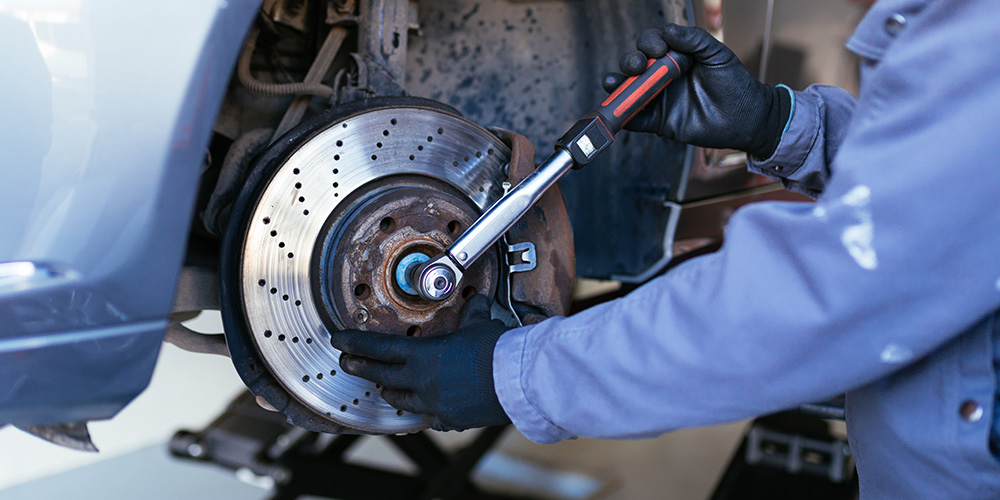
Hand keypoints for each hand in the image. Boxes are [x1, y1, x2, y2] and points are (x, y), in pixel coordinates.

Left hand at [330, 295, 511, 430]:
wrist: (517, 381)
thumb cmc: (498, 351)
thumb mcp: (480, 324)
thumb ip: (471, 314)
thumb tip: (476, 301)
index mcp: (423, 356)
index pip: (378, 348)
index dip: (355, 344)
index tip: (339, 341)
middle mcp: (421, 382)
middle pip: (380, 376)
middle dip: (360, 368)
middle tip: (346, 363)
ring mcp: (433, 404)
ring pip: (400, 401)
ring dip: (391, 391)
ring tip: (385, 386)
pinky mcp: (449, 419)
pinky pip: (428, 416)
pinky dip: (424, 410)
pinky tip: (426, 407)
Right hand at [603, 24, 790, 158]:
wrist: (745, 117)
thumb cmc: (734, 82)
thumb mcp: (716, 54)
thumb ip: (694, 39)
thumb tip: (668, 31)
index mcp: (675, 58)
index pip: (651, 44)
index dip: (649, 43)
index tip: (660, 50)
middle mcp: (662, 77)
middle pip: (634, 65)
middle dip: (629, 61)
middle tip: (638, 65)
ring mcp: (659, 99)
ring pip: (629, 91)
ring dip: (617, 86)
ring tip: (615, 84)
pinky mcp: (659, 122)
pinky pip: (636, 120)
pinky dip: (625, 116)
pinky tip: (620, 111)